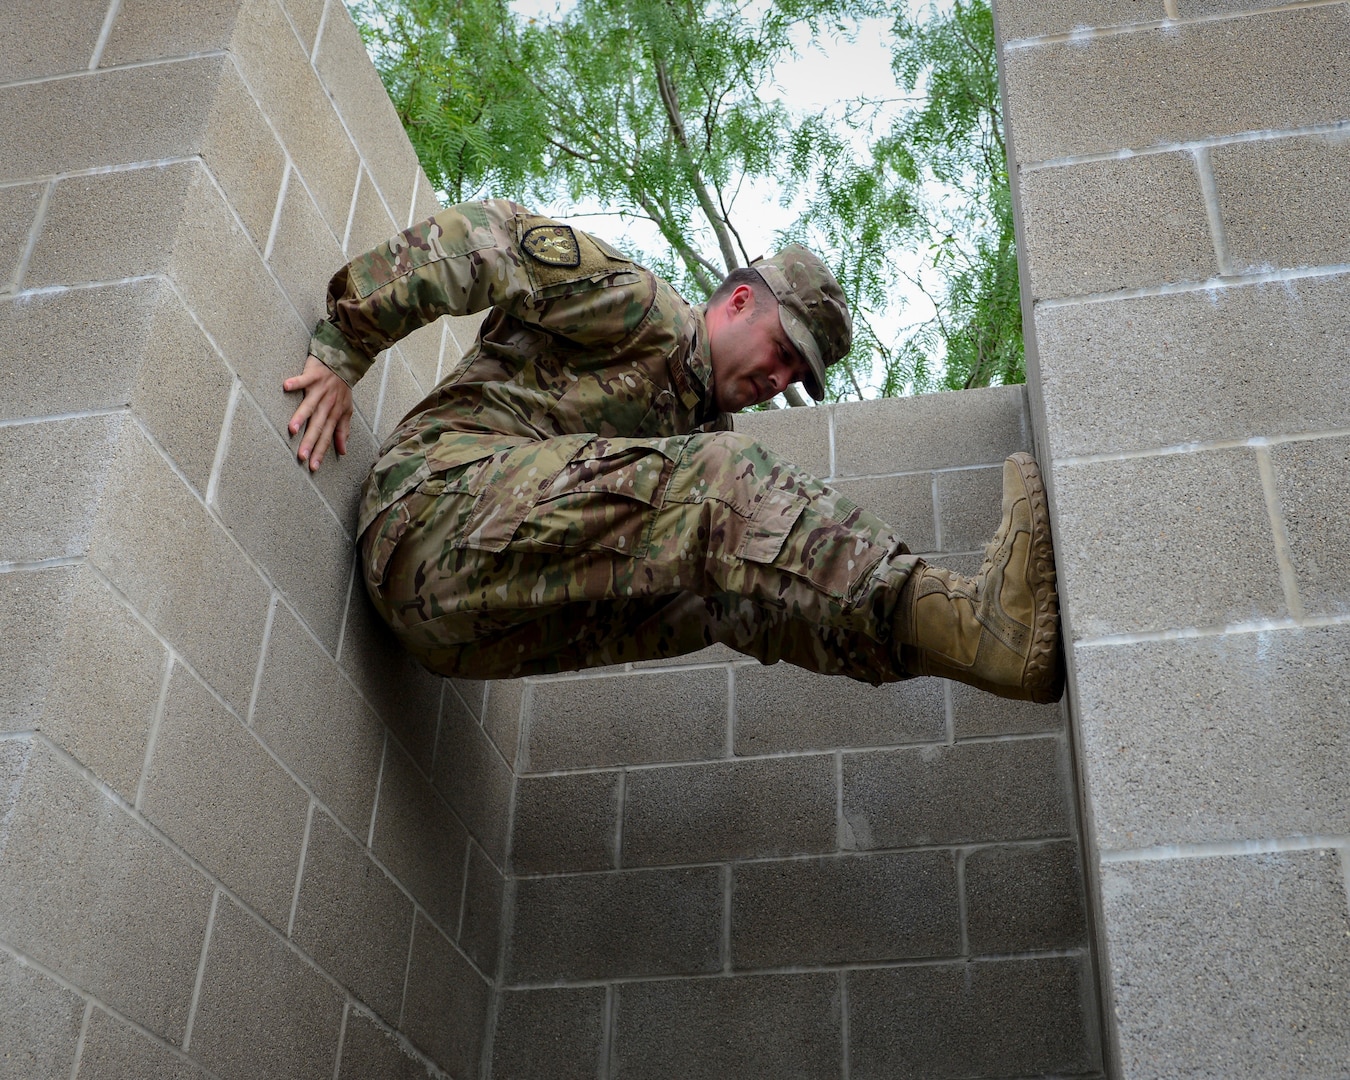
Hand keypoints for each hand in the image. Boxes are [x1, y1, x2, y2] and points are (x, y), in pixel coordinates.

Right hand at [283, 355, 352, 471]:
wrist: (344, 362)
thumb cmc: (342, 388)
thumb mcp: (346, 410)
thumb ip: (342, 430)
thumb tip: (343, 451)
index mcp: (334, 413)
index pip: (327, 436)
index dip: (321, 451)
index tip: (313, 467)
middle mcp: (327, 404)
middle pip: (317, 425)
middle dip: (310, 441)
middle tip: (301, 456)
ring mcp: (320, 390)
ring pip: (310, 405)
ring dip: (301, 416)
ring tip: (292, 429)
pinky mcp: (313, 375)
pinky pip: (303, 379)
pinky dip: (296, 382)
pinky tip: (286, 386)